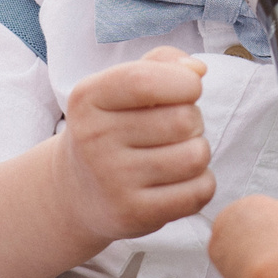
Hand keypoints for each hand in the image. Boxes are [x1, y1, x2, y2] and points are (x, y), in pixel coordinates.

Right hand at [53, 46, 215, 243]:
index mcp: (88, 99)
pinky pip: (199, 191)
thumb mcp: (119, 87)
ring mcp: (112, 181)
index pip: (145, 81)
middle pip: (183, 120)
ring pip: (196, 157)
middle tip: (174, 130)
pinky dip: (201, 184)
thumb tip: (197, 70)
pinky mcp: (134, 214)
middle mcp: (94, 139)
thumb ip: (161, 63)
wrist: (76, 191)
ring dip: (198, 152)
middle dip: (193, 120)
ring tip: (176, 154)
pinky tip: (178, 181)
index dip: (184, 82)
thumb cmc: (111, 127)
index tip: (188, 88)